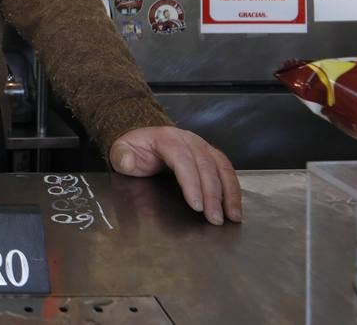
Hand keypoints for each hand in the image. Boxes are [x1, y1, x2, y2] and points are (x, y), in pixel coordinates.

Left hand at [108, 126, 241, 224]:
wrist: (145, 139)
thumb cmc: (134, 149)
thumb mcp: (120, 151)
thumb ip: (122, 157)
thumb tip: (127, 163)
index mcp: (166, 138)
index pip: (182, 159)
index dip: (191, 182)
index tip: (196, 206)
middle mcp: (189, 139)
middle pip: (205, 165)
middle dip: (212, 194)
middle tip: (214, 219)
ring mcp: (202, 146)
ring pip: (221, 167)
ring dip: (229, 192)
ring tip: (232, 217)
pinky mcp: (211, 155)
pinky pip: (226, 170)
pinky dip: (234, 189)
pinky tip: (235, 207)